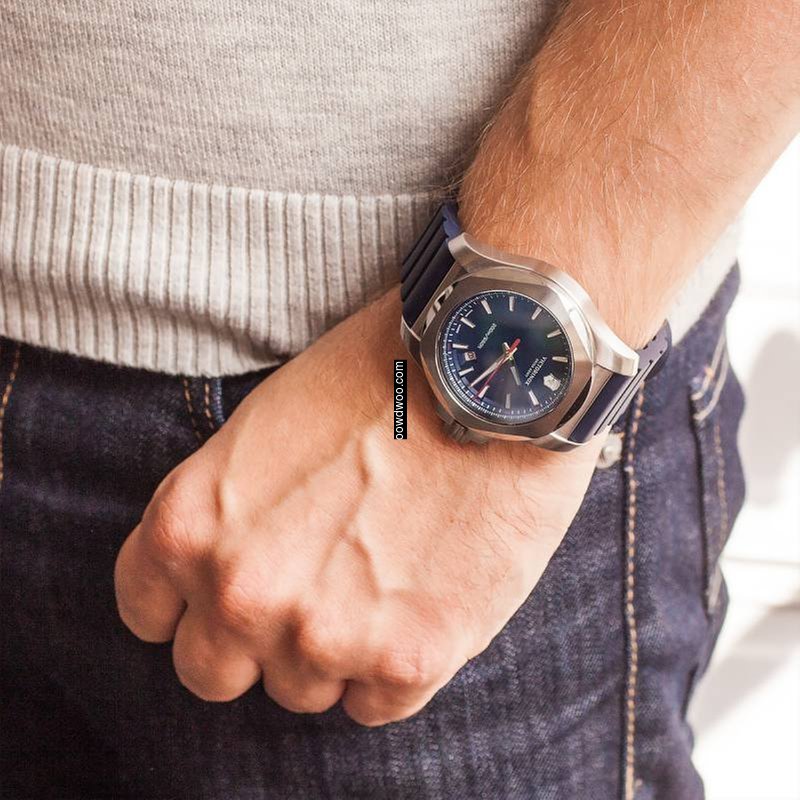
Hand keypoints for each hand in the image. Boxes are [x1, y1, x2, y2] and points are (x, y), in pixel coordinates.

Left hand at [114, 289, 602, 725]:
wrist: (486, 371)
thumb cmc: (379, 379)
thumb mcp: (263, 428)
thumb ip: (227, 517)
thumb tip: (227, 575)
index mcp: (191, 524)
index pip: (147, 612)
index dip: (189, 606)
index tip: (226, 597)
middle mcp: (243, 590)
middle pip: (210, 673)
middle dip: (252, 643)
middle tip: (309, 595)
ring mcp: (323, 633)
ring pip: (300, 691)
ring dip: (332, 652)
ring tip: (380, 582)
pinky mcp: (409, 657)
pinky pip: (375, 706)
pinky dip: (392, 667)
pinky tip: (419, 601)